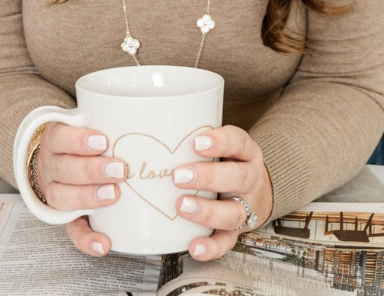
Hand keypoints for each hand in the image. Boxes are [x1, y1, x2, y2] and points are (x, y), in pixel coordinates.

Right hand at [30, 123, 127, 256]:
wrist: (59, 162)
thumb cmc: (87, 144)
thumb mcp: (92, 124)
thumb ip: (115, 122)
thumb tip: (165, 119)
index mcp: (56, 140)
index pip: (59, 137)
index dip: (77, 140)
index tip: (103, 140)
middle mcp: (52, 166)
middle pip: (63, 168)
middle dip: (91, 170)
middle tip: (120, 170)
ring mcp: (57, 192)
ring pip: (63, 197)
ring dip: (88, 197)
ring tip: (113, 195)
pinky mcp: (67, 216)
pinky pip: (72, 230)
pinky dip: (87, 239)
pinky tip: (104, 243)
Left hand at [171, 126, 274, 259]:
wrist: (251, 190)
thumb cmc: (222, 162)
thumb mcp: (215, 145)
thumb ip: (185, 140)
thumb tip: (132, 136)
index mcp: (244, 154)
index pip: (238, 142)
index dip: (220, 142)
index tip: (196, 143)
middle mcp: (249, 180)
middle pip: (238, 177)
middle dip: (208, 177)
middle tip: (178, 177)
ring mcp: (245, 207)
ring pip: (233, 212)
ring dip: (207, 211)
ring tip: (182, 206)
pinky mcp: (236, 230)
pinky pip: (227, 241)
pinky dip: (211, 246)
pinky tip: (194, 246)